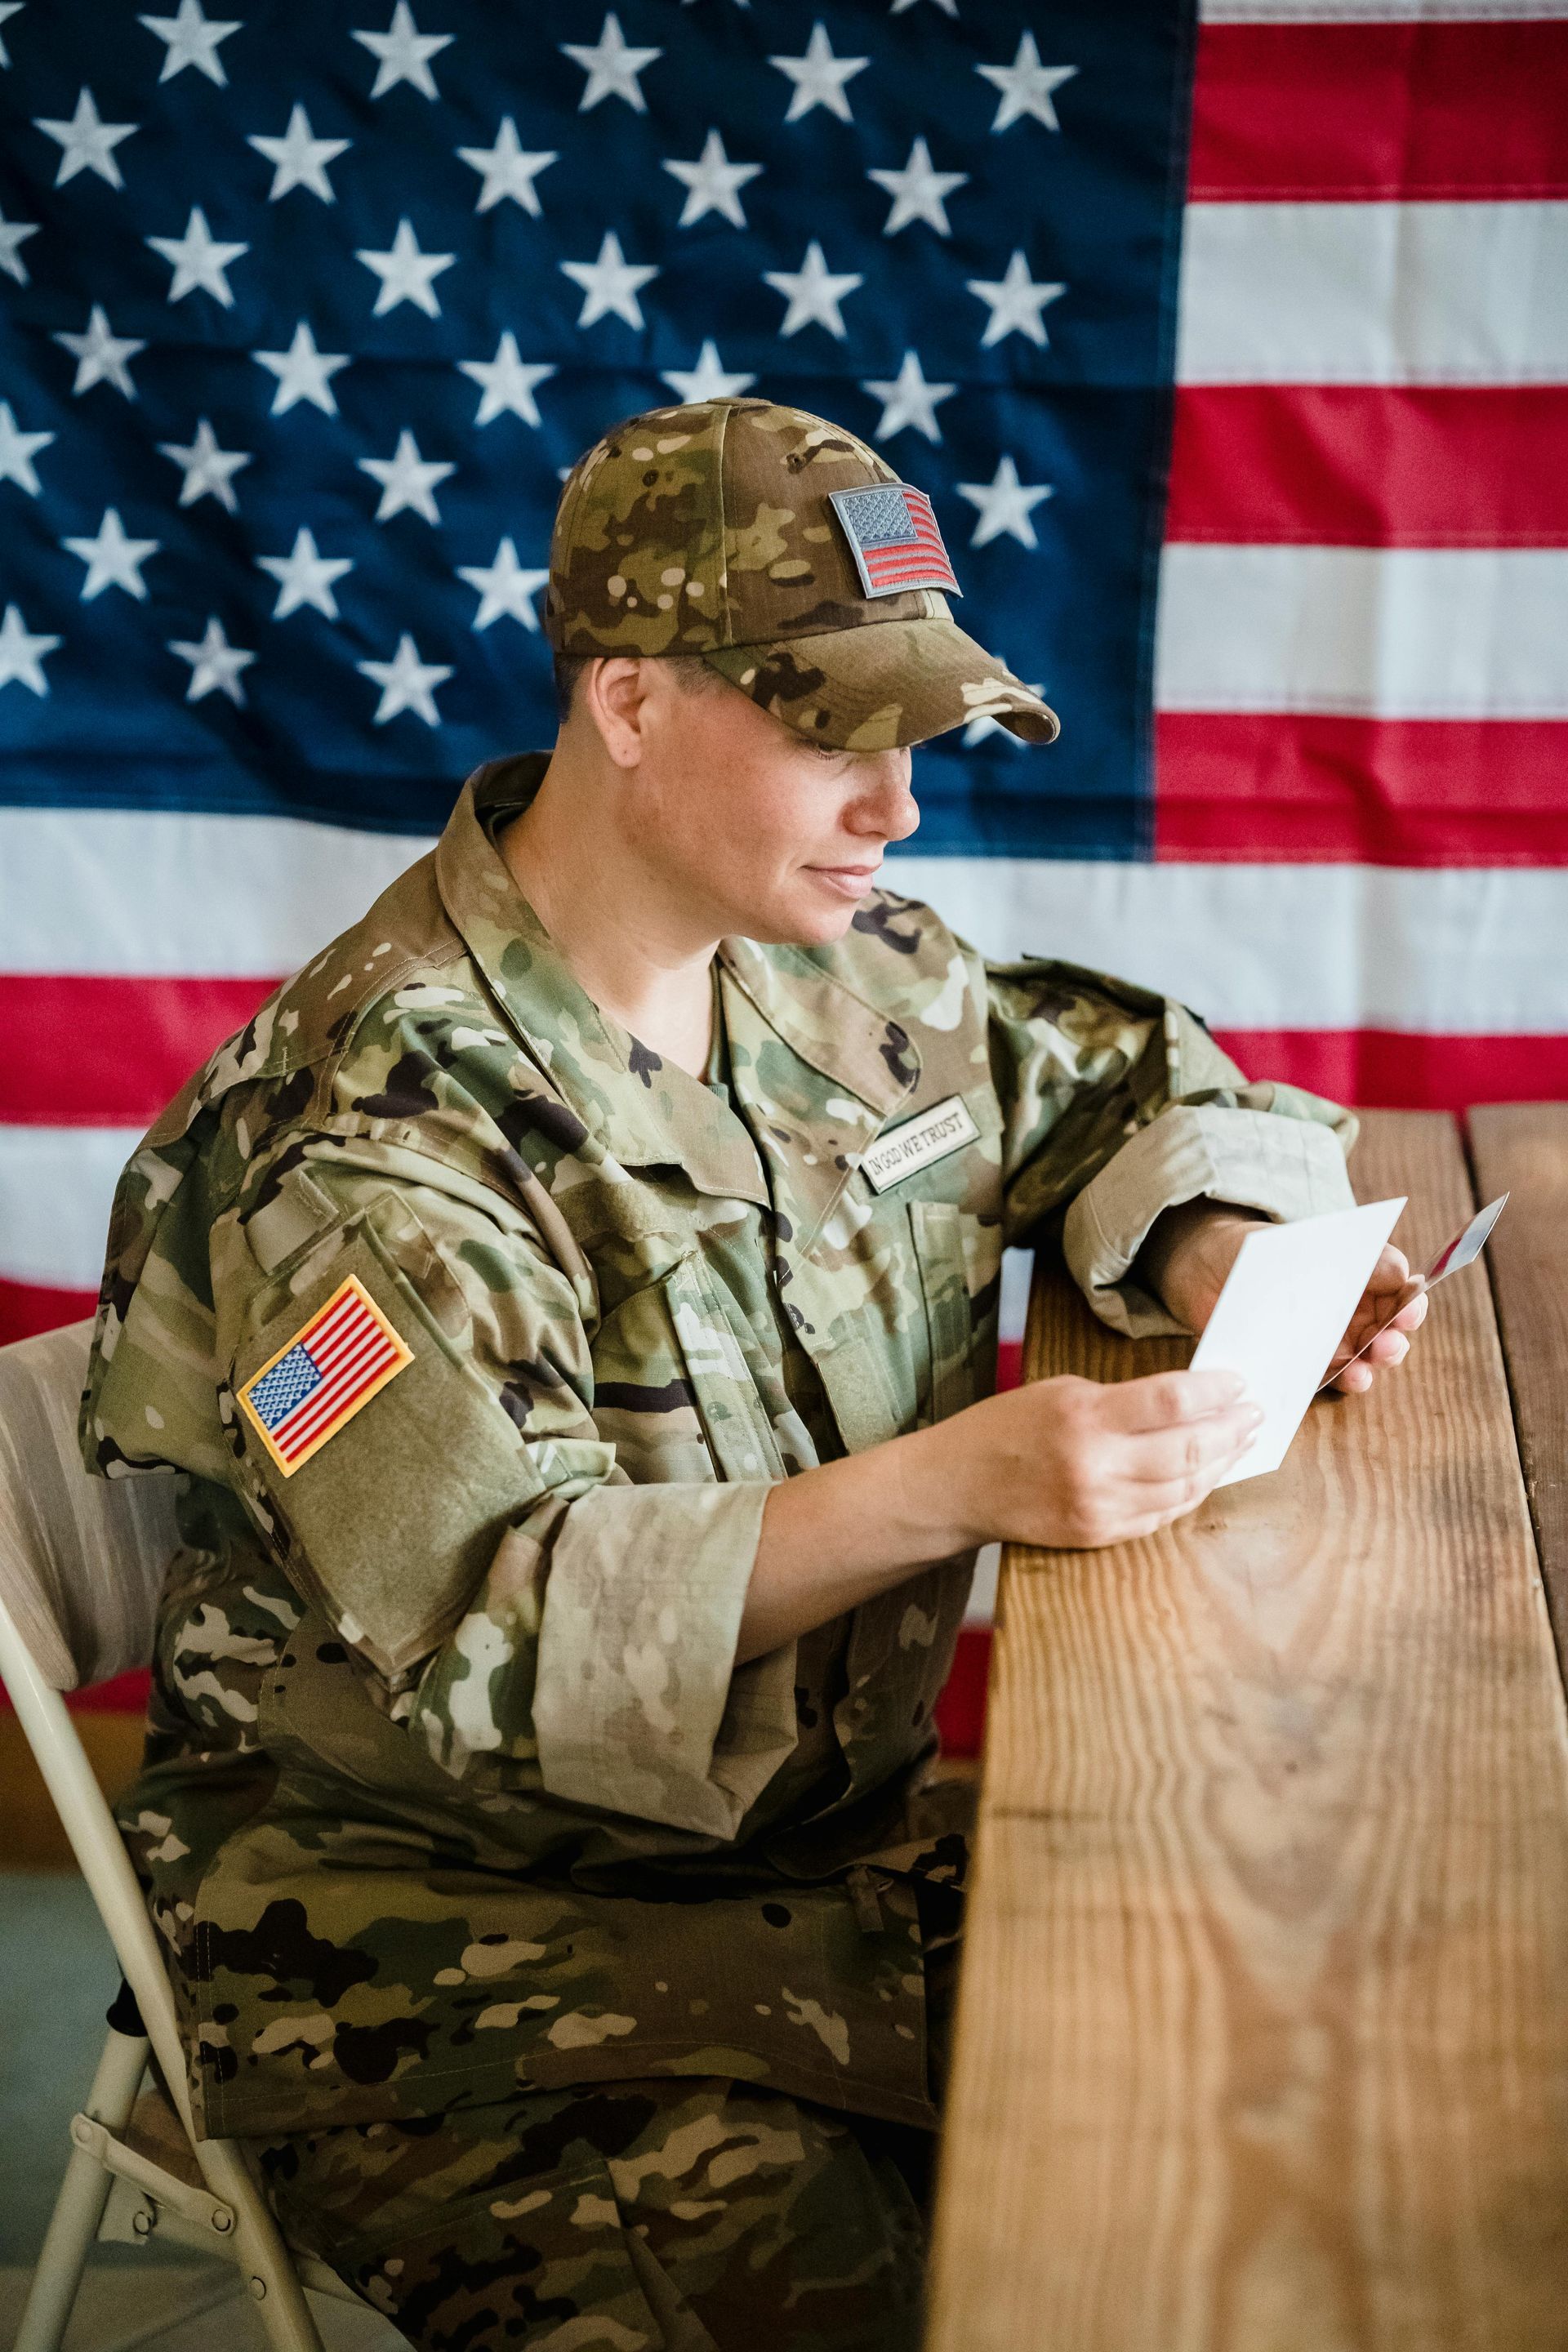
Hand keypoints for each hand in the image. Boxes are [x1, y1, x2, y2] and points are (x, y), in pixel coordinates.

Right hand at [955, 1367, 1263, 1550]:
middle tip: (1252, 1413)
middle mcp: (1095, 1466)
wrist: (959, 1485)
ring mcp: (1098, 1508)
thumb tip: (1190, 1399)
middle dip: (1231, 1429)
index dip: (1215, 1391)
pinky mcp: (1098, 1536)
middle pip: (1189, 1448)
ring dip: (1220, 1463)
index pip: (1172, 1401)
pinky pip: (1162, 1517)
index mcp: (1084, 1417)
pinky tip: (1204, 1474)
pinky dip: (1190, 1494)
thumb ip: (1124, 1399)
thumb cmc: (1008, 1428)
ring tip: (1239, 1442)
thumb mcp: (1062, 1392)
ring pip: (1185, 1488)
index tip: (1238, 1383)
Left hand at [1140, 1200, 1428, 1395]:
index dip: (1411, 1299)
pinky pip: (1334, 1376)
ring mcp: (1331, 1338)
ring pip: (1369, 1356)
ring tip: (1369, 1367)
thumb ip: (1340, 1255)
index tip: (1409, 1310)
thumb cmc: (1256, 1251)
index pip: (1399, 1285)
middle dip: (1395, 1338)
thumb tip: (1396, 1271)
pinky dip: (1345, 1380)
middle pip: (1390, 1326)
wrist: (1205, 1271)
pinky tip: (1349, 1379)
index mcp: (1358, 1273)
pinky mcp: (1306, 1363)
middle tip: (1388, 1344)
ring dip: (1375, 1364)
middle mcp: (1352, 1307)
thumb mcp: (1295, 1243)